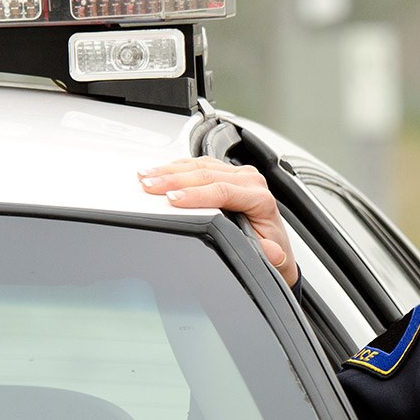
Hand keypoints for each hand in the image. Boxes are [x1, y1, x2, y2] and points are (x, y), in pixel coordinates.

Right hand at [139, 157, 297, 286]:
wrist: (272, 241)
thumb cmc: (266, 246)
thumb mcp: (269, 255)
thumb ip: (268, 253)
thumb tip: (273, 254)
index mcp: (260, 199)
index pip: (223, 191)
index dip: (196, 195)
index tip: (172, 199)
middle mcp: (250, 181)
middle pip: (207, 174)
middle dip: (174, 180)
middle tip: (149, 186)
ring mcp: (238, 173)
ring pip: (200, 165)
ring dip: (170, 171)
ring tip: (146, 176)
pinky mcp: (227, 171)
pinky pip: (199, 163)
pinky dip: (176, 167)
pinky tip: (159, 170)